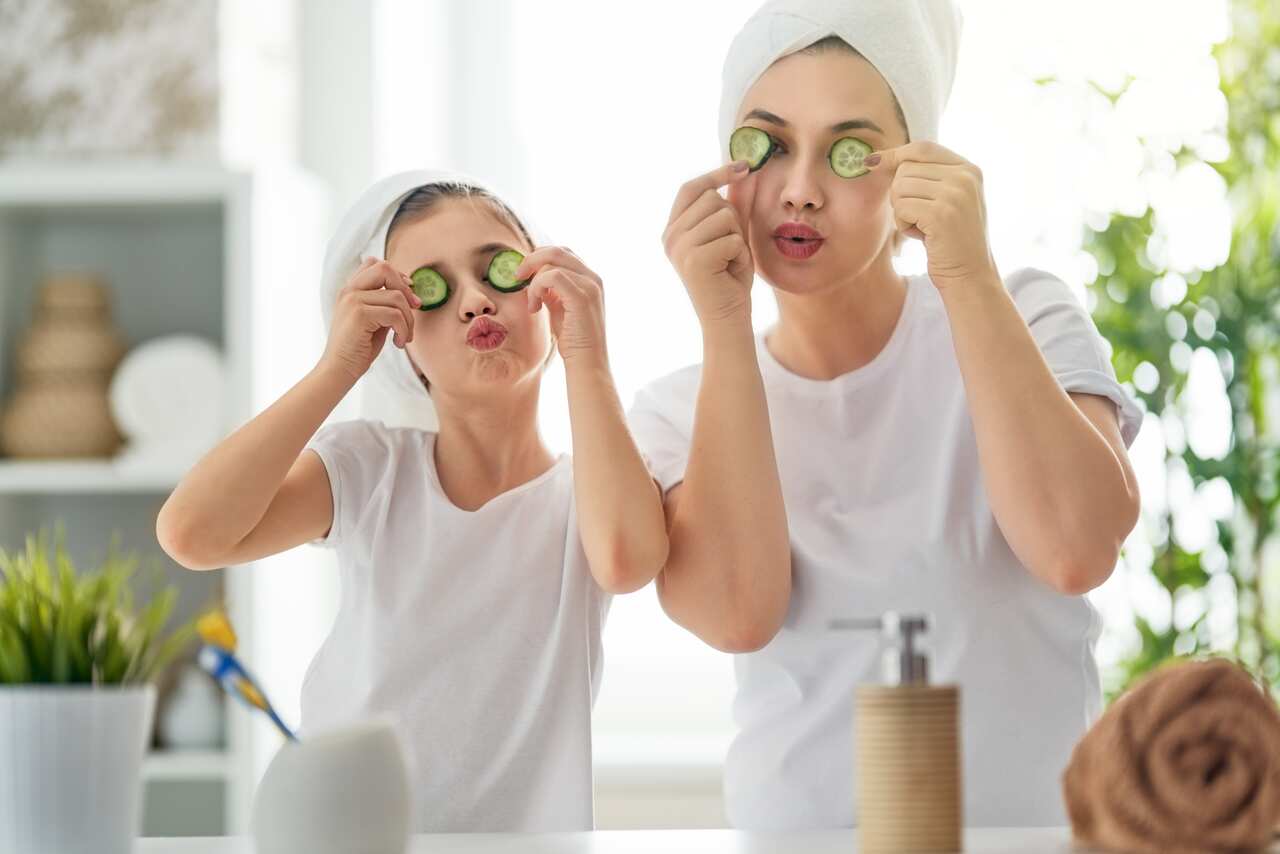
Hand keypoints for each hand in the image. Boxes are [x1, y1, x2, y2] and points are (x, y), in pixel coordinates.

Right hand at [319, 257, 420, 382]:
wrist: (339, 370)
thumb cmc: (358, 348)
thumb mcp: (374, 320)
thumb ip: (385, 304)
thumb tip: (410, 295)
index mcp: (350, 289)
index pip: (374, 263)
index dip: (397, 275)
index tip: (409, 296)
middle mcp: (349, 290)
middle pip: (385, 269)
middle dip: (405, 289)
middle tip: (415, 309)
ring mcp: (352, 300)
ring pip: (396, 296)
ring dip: (409, 319)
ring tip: (404, 337)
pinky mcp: (359, 314)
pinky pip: (395, 314)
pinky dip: (404, 330)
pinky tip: (398, 343)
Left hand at [516, 246, 607, 365]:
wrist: (586, 362)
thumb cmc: (573, 339)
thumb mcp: (559, 307)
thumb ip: (551, 290)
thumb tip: (534, 276)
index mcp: (590, 278)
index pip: (562, 253)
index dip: (539, 258)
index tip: (524, 276)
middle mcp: (593, 278)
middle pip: (556, 250)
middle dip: (531, 261)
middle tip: (517, 278)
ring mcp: (590, 285)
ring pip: (552, 261)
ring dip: (533, 280)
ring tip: (532, 303)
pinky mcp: (582, 296)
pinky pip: (552, 276)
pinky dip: (537, 287)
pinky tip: (535, 306)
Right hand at [663, 160, 756, 326]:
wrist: (727, 319)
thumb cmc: (729, 279)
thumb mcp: (734, 234)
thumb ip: (737, 203)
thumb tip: (747, 169)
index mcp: (673, 229)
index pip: (691, 188)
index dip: (717, 174)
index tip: (745, 165)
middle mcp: (670, 237)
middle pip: (712, 199)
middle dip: (732, 220)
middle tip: (730, 250)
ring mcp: (679, 248)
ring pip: (723, 216)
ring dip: (737, 238)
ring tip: (730, 261)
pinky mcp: (693, 260)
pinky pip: (731, 238)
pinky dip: (740, 254)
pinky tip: (731, 271)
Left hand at [868, 142, 998, 290]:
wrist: (970, 275)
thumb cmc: (950, 241)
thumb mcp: (947, 200)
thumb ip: (927, 178)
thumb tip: (878, 159)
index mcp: (969, 169)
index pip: (922, 148)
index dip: (894, 154)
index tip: (870, 163)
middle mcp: (965, 176)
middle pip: (905, 169)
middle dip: (900, 195)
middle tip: (918, 217)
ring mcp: (955, 194)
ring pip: (900, 187)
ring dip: (901, 211)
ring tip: (922, 227)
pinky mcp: (941, 213)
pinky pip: (901, 207)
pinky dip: (903, 224)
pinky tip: (921, 236)